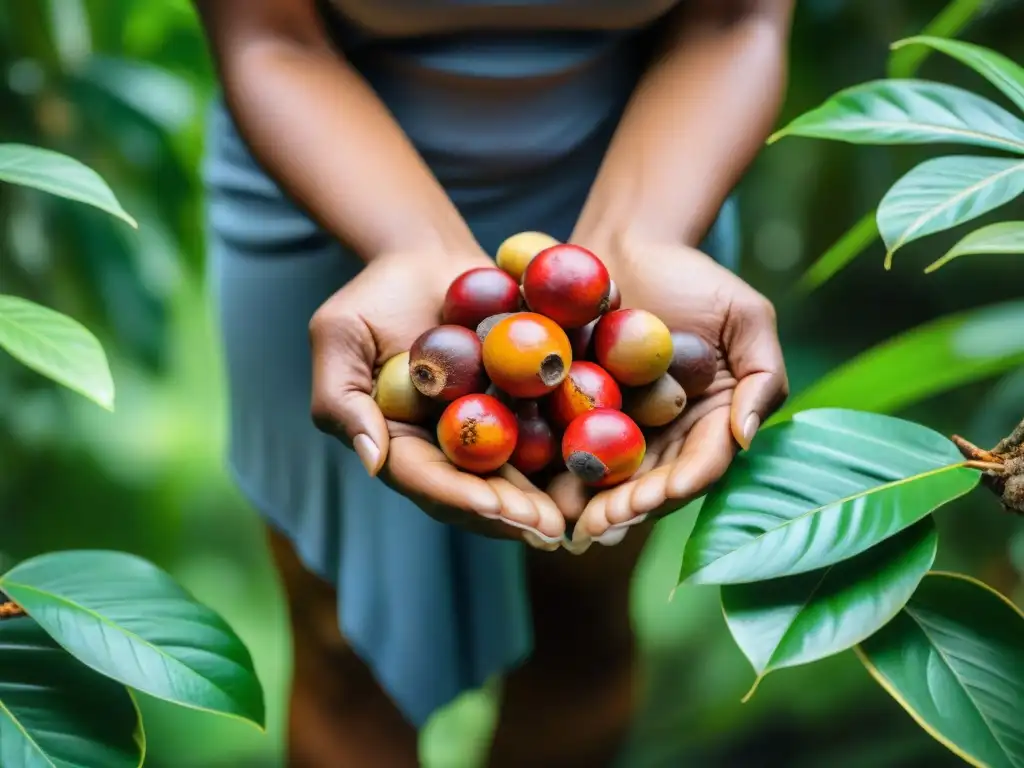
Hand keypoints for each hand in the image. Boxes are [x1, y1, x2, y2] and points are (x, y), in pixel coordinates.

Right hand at [308, 251, 564, 549]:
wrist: (428, 259)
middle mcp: (443, 446)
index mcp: (399, 441)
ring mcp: (484, 430)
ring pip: (515, 476)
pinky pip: (544, 435)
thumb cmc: (374, 295)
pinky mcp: (519, 407)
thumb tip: (372, 460)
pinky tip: (597, 470)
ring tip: (573, 515)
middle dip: (510, 513)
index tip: (491, 507)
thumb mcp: (339, 335)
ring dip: (543, 500)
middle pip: (477, 490)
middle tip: (545, 528)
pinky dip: (567, 454)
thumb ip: (342, 396)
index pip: (426, 480)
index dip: (459, 496)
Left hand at [550, 240, 787, 553]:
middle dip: (627, 510)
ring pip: (608, 479)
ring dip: (589, 506)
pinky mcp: (577, 413)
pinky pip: (567, 448)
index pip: (701, 466)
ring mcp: (620, 428)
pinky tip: (539, 491)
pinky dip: (556, 472)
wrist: (625, 245)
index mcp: (710, 422)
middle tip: (599, 527)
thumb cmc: (693, 277)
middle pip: (650, 485)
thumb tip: (746, 437)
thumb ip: (762, 375)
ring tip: (567, 524)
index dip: (680, 486)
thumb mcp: (745, 316)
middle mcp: (667, 436)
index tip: (658, 497)